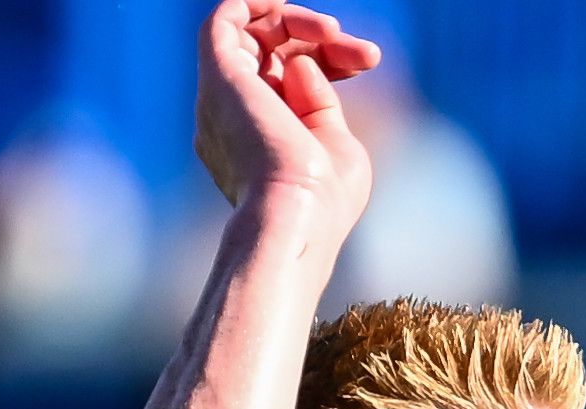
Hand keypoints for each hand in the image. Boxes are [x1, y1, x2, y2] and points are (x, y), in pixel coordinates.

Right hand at [193, 0, 379, 221]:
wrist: (296, 211)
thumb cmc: (324, 196)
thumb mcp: (336, 146)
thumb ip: (320, 104)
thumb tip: (303, 63)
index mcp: (261, 135)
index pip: (286, 75)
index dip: (327, 57)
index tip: (366, 60)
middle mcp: (234, 114)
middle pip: (272, 53)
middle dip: (323, 41)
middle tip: (366, 54)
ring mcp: (223, 95)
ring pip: (252, 33)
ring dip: (298, 21)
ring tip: (336, 33)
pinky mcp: (219, 76)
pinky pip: (224, 21)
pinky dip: (255, 3)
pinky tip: (289, 6)